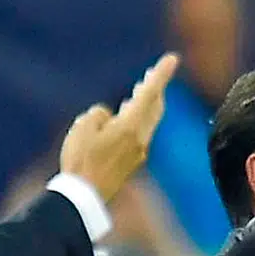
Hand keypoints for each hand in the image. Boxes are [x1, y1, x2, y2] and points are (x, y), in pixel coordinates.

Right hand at [60, 53, 179, 199]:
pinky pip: (139, 135)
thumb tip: (109, 117)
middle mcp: (140, 139)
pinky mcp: (132, 163)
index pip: (150, 93)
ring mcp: (138, 153)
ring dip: (146, 105)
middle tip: (152, 74)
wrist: (85, 197)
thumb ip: (99, 115)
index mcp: (129, 126)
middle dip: (156, 89)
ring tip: (139, 92)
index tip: (173, 58)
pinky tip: (125, 120)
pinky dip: (137, 121)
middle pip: (155, 108)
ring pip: (148, 122)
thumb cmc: (81, 161)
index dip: (161, 74)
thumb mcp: (82, 127)